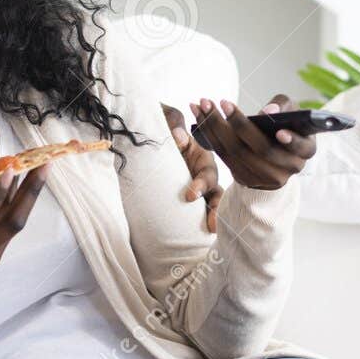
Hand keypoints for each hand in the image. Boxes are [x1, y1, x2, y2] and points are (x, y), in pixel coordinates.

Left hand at [163, 102, 222, 232]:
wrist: (143, 133)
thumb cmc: (159, 123)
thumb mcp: (166, 118)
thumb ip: (173, 123)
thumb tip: (178, 137)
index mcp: (200, 156)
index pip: (207, 172)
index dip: (201, 185)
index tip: (189, 196)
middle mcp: (201, 174)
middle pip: (216, 193)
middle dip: (216, 210)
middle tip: (211, 226)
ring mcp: (195, 188)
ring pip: (211, 205)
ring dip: (214, 219)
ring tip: (211, 234)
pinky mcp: (186, 200)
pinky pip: (195, 213)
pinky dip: (198, 224)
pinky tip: (198, 239)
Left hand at [189, 94, 316, 190]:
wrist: (276, 156)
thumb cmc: (286, 125)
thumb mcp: (292, 113)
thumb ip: (284, 107)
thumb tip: (268, 112)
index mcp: (305, 151)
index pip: (300, 148)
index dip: (291, 141)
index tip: (279, 131)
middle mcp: (287, 168)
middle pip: (261, 150)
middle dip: (240, 124)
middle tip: (224, 102)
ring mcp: (264, 177)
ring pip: (237, 153)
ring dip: (216, 127)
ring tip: (204, 104)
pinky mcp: (244, 178)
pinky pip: (224, 156)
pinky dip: (209, 135)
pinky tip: (200, 116)